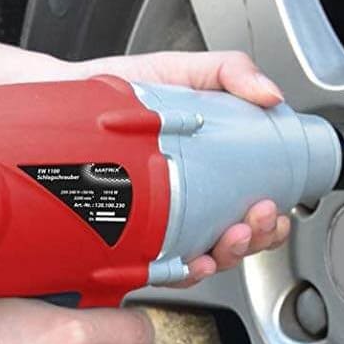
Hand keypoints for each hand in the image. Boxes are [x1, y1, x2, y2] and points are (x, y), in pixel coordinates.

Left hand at [77, 49, 293, 280]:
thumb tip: (271, 95)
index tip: (274, 209)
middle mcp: (190, 205)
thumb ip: (232, 71)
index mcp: (213, 174)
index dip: (271, 221)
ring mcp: (163, 224)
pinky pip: (164, 269)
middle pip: (238, 240)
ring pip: (208, 258)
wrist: (68, 97)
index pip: (253, 210)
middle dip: (257, 238)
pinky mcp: (133, 237)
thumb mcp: (186, 70)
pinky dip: (187, 272)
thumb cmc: (127, 91)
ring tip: (231, 235)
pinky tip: (195, 261)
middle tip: (255, 217)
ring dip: (229, 255)